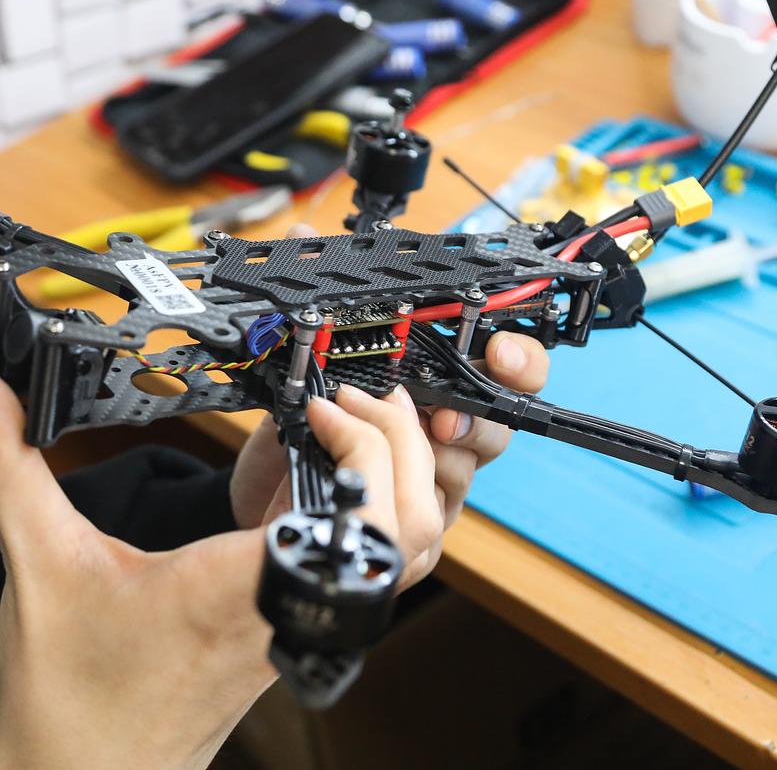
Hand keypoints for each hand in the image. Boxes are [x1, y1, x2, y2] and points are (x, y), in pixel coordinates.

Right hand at [0, 347, 453, 769]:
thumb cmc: (66, 698)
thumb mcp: (33, 559)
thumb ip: (2, 456)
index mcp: (239, 586)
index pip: (355, 519)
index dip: (362, 451)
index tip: (316, 405)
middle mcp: (287, 607)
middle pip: (412, 534)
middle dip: (406, 450)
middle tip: (351, 401)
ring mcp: (299, 623)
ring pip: (404, 562)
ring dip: (403, 485)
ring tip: (352, 427)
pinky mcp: (293, 630)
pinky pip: (366, 572)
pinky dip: (371, 518)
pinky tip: (320, 480)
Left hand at [232, 332, 549, 580]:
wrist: (258, 505)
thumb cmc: (293, 437)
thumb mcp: (298, 368)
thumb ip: (312, 308)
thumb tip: (300, 239)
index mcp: (439, 390)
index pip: (508, 373)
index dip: (518, 360)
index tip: (502, 354)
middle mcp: (448, 442)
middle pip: (498, 428)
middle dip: (473, 419)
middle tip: (441, 420)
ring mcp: (436, 493)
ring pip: (462, 471)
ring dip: (418, 453)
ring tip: (362, 437)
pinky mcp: (415, 538)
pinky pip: (423, 514)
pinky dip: (382, 485)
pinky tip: (346, 473)